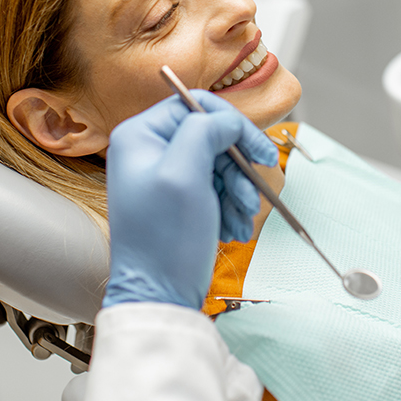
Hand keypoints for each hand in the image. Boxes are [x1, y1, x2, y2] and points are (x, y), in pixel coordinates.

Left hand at [103, 91, 277, 309]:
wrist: (158, 295)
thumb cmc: (163, 240)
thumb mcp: (184, 175)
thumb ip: (204, 132)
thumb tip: (225, 118)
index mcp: (140, 136)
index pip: (196, 105)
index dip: (233, 125)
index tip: (260, 152)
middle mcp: (148, 151)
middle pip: (211, 136)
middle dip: (238, 167)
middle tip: (254, 194)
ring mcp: (163, 175)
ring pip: (218, 164)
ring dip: (238, 190)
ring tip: (242, 218)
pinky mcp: (178, 199)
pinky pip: (215, 188)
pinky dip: (231, 206)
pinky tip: (233, 228)